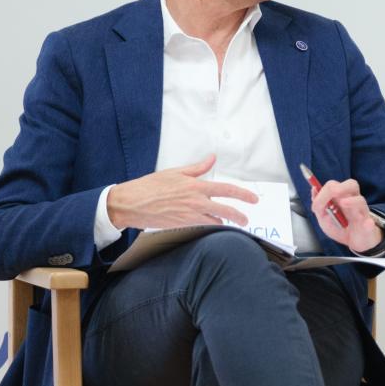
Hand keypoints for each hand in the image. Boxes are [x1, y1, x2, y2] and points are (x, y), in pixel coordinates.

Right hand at [106, 155, 258, 229]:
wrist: (131, 203)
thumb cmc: (150, 186)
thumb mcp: (175, 172)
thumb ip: (197, 168)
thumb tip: (212, 159)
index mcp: (195, 185)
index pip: (226, 189)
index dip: (243, 195)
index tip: (253, 199)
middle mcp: (195, 201)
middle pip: (226, 210)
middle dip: (240, 215)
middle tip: (247, 219)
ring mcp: (190, 215)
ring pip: (216, 221)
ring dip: (225, 222)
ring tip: (232, 223)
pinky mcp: (183, 225)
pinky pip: (203, 226)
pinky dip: (211, 226)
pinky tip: (214, 225)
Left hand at [310, 178, 384, 252]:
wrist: (354, 242)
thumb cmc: (340, 227)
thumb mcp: (324, 217)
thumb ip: (318, 204)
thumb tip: (314, 189)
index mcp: (342, 197)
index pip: (334, 185)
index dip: (324, 191)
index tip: (316, 203)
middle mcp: (353, 201)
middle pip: (352, 185)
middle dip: (340, 188)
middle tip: (332, 194)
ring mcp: (361, 213)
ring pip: (360, 201)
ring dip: (352, 201)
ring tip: (343, 204)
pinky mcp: (368, 226)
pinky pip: (370, 223)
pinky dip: (368, 223)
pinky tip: (366, 224)